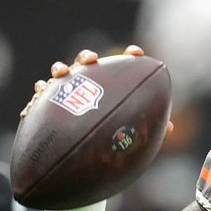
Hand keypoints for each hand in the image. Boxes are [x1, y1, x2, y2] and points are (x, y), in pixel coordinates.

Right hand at [19, 45, 173, 137]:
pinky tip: (40, 89)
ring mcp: (66, 93)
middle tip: (92, 60)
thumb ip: (145, 130)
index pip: (120, 67)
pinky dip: (40, 89)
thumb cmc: (107, 143)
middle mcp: (87, 86)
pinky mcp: (47, 105)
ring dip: (61, 69)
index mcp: (109, 89)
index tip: (136, 53)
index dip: (129, 57)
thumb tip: (170, 128)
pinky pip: (41, 95)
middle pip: (86, 64)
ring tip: (62, 72)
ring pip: (62, 74)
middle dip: (88, 58)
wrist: (79, 158)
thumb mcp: (128, 138)